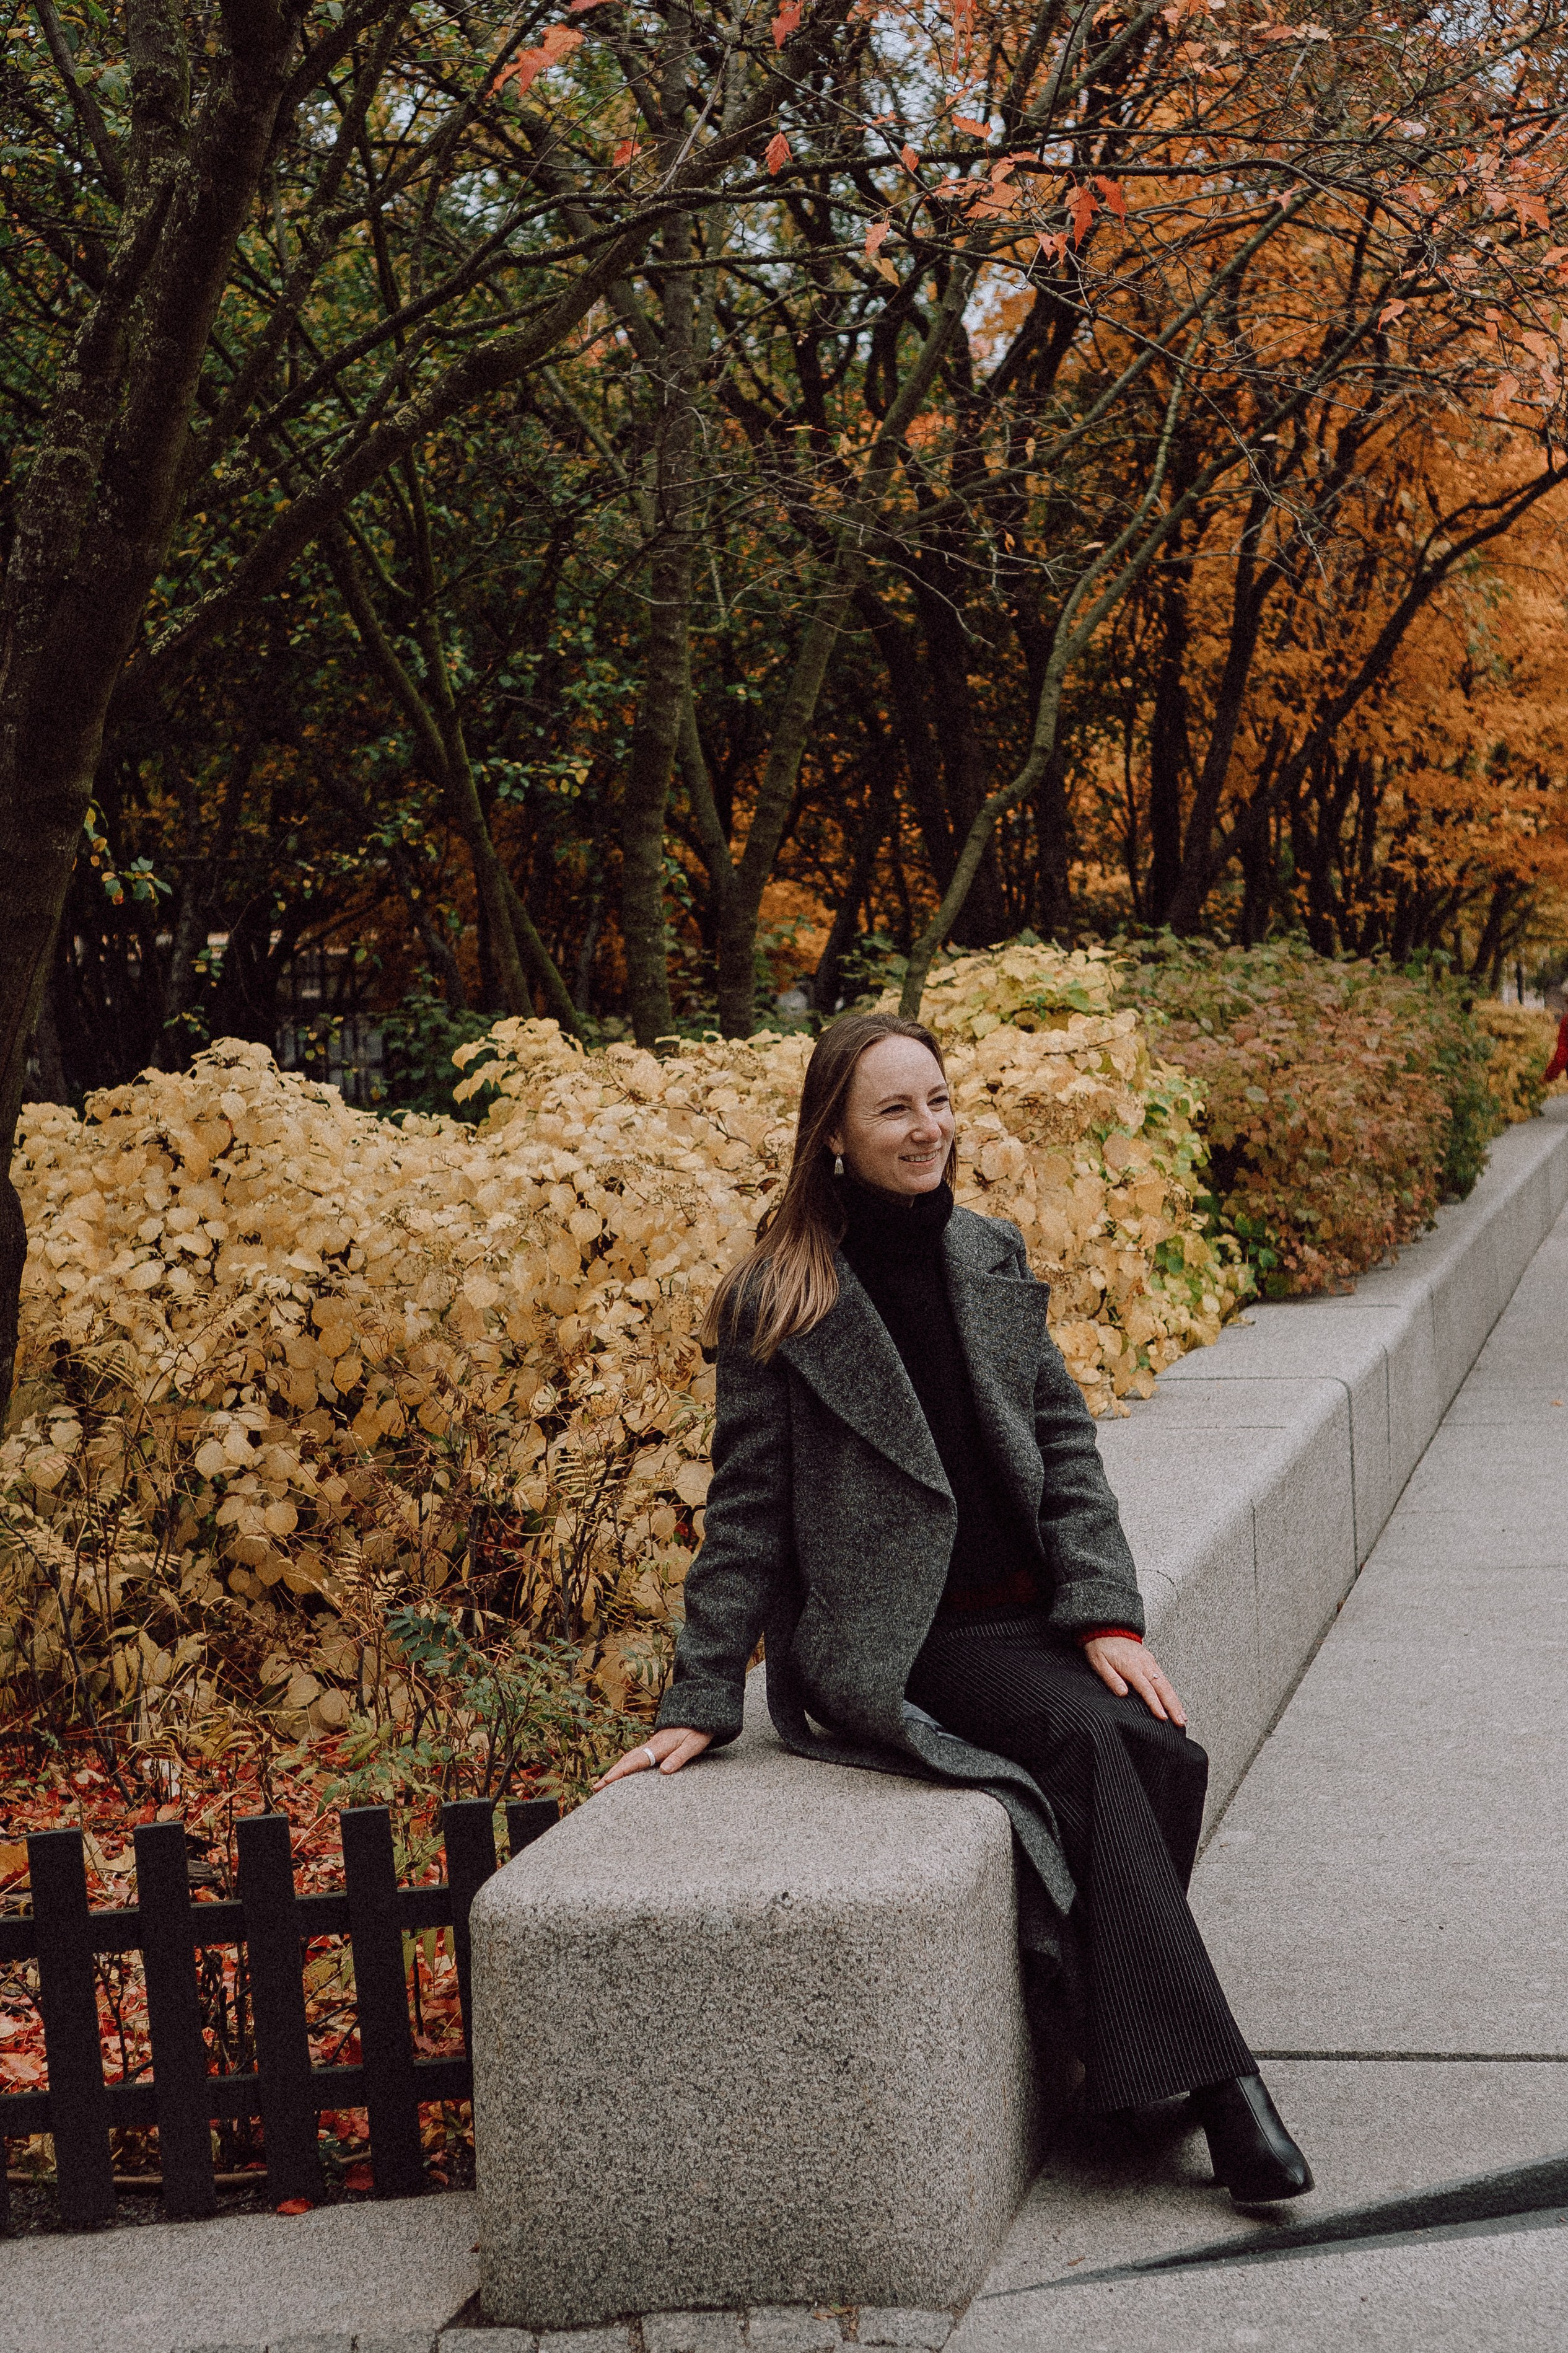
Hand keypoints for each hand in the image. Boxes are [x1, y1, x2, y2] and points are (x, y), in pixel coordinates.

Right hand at [592, 1726, 712, 1789]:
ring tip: (603, 1783)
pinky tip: (621, 1772)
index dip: (621, 1772)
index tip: (607, 1782)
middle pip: (626, 1760)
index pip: (635, 1761)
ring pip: (628, 1758)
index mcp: (659, 1746)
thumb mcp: (693, 1745)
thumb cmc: (698, 1731)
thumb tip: (664, 1771)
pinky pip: (635, 1756)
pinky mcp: (654, 1746)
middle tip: (596, 1788)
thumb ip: (679, 1757)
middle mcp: (651, 1745)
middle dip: (611, 1774)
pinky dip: (624, 1765)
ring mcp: (651, 1745)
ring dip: (615, 1770)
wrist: (700, 1713)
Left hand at [1082, 1636, 1186, 1727]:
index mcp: (1131, 1666)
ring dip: (1175, 1701)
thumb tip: (1123, 1694)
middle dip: (1173, 1706)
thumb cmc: (1100, 1647)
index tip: (1163, 1717)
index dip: (1155, 1704)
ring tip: (1183, 1717)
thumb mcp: (1099, 1662)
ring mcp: (1149, 1661)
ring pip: (1166, 1683)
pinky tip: (1175, 1702)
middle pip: (1162, 1687)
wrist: (1106, 1628)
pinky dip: (1171, 1692)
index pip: (1146, 1688)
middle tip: (1181, 1722)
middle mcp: (1144, 1664)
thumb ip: (1111, 1678)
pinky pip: (1164, 1678)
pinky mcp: (1151, 1660)